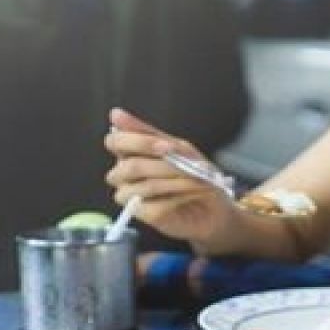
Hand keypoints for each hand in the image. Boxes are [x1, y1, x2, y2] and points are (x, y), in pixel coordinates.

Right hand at [102, 108, 239, 245]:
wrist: (214, 205)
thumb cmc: (194, 172)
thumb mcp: (178, 147)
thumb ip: (147, 133)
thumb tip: (115, 114)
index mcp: (129, 152)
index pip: (115, 142)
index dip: (139, 142)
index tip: (166, 146)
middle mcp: (125, 174)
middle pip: (127, 167)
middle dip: (161, 165)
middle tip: (185, 164)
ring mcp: (132, 196)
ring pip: (141, 187)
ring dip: (173, 181)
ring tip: (196, 180)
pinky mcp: (143, 215)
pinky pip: (151, 206)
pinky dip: (175, 198)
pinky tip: (189, 195)